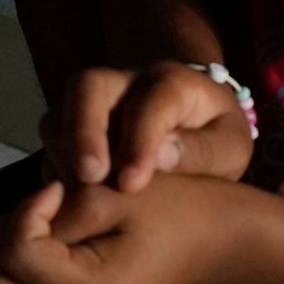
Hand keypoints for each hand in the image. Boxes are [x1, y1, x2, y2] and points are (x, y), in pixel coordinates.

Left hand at [0, 172, 241, 283]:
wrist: (213, 241)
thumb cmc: (167, 207)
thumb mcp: (106, 194)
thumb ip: (50, 212)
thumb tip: (15, 228)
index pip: (15, 258)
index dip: (23, 213)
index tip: (56, 191)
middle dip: (8, 237)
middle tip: (45, 208)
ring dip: (9, 259)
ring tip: (47, 228)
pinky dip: (22, 280)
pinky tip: (53, 252)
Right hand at [46, 61, 256, 194]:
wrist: (195, 120)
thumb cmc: (215, 135)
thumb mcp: (230, 147)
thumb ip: (203, 151)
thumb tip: (161, 157)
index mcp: (172, 83)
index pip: (149, 102)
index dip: (138, 141)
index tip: (133, 185)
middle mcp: (125, 82)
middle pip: (87, 86)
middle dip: (83, 131)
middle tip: (90, 176)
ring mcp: (93, 102)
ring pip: (60, 113)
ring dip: (65, 155)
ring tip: (79, 195)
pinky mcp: (72, 124)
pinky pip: (52, 142)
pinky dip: (57, 170)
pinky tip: (72, 200)